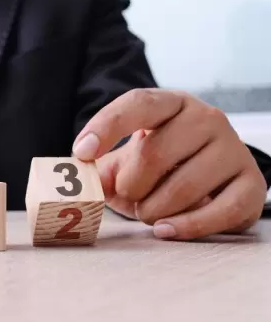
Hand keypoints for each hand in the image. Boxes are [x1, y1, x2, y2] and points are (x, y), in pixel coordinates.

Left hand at [73, 89, 266, 239]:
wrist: (209, 177)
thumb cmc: (160, 164)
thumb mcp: (127, 160)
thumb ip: (103, 170)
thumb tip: (86, 183)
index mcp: (171, 103)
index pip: (138, 103)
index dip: (106, 127)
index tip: (81, 152)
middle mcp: (206, 118)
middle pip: (155, 153)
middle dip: (131, 184)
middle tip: (127, 195)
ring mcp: (233, 149)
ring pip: (184, 187)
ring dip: (154, 210)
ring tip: (147, 212)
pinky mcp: (251, 183)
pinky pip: (220, 212)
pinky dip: (187, 227)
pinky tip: (165, 229)